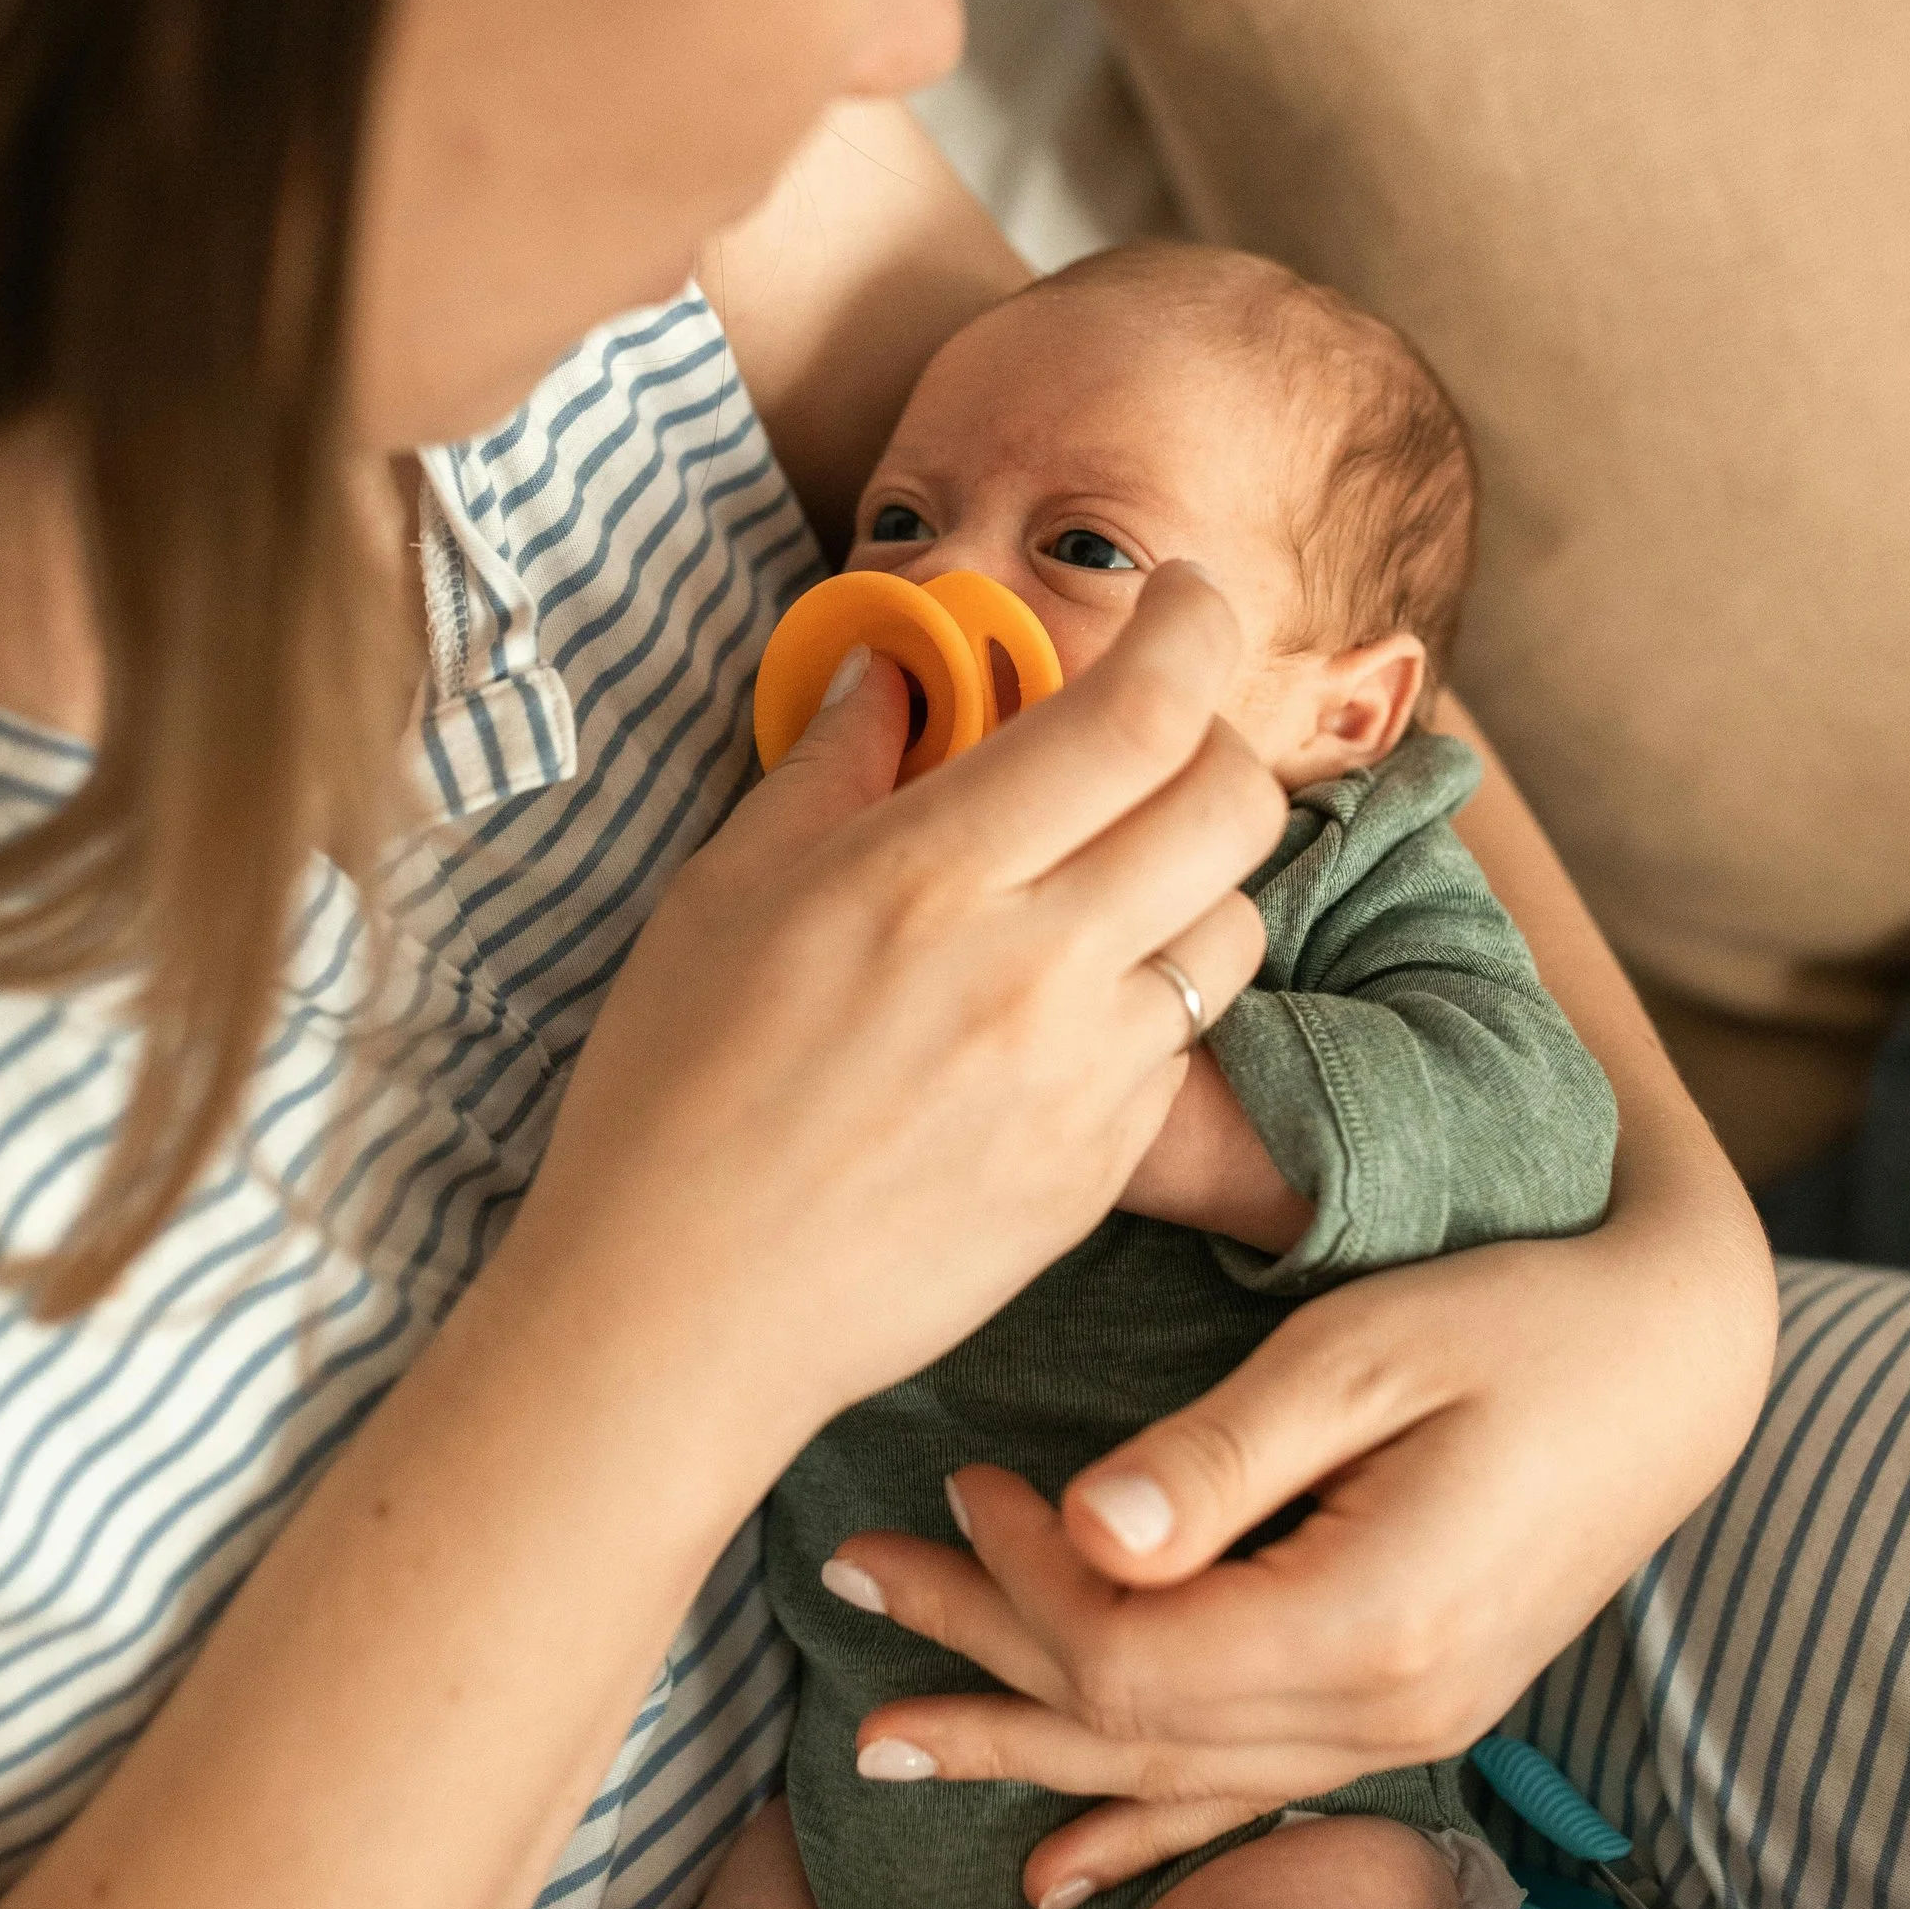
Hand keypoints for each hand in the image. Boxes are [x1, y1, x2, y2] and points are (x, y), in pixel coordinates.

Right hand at [494, 562, 1286, 1463]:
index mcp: (931, 875)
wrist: (680, 1312)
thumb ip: (835, 765)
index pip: (1137, 712)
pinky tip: (1053, 1014)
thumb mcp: (726, 891)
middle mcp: (1035, 968)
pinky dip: (1147, 1002)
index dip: (1192, 627)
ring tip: (1098, 889)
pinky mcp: (1103, 1168)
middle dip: (1218, 744)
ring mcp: (1085, 1077)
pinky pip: (1182, 1044)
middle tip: (1156, 746)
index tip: (1186, 597)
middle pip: (1232, 806)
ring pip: (1235, 927)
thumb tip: (900, 672)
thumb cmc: (674, 1092)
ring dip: (1191, 880)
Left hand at [827, 1181, 1775, 1908]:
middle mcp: (1387, 1716)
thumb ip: (1224, 1454)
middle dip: (976, 1658)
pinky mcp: (1404, 1718)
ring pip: (1168, 1777)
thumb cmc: (1523, 1318)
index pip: (1134, 1659)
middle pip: (1130, 1726)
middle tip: (846, 1582)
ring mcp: (1400, 1735)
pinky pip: (1242, 1801)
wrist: (1676, 1363)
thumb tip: (1082, 1529)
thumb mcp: (1370, 1352)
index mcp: (1373, 1626)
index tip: (966, 1485)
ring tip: (879, 1743)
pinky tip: (1044, 1872)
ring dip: (1019, 1745)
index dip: (1022, 1590)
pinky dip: (1134, 1835)